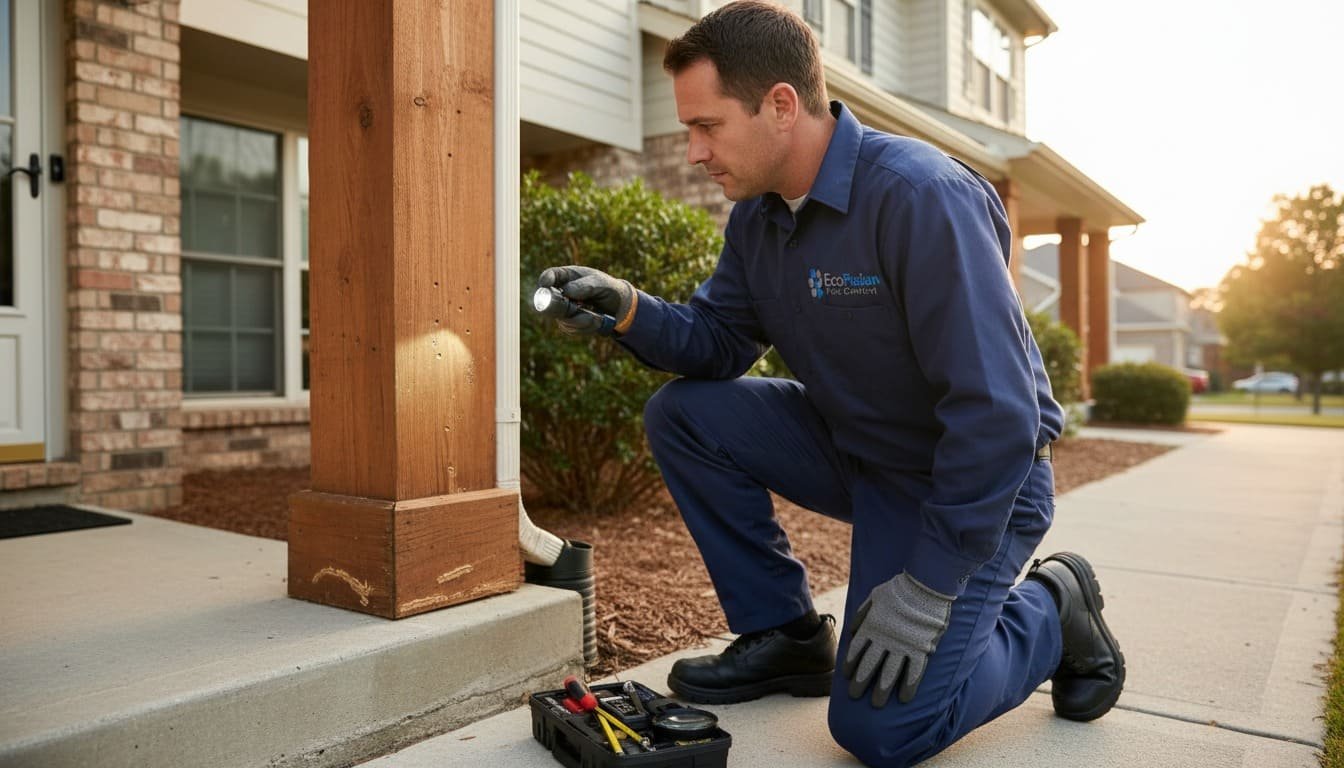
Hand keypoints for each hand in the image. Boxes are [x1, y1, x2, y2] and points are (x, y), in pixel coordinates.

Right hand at [537, 265, 635, 334]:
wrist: (618, 307)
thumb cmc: (608, 288)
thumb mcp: (601, 283)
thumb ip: (585, 285)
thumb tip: (567, 291)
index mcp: (566, 276)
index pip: (549, 276)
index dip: (545, 280)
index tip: (546, 284)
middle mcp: (560, 293)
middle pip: (547, 301)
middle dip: (561, 308)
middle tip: (576, 308)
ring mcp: (562, 309)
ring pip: (561, 318)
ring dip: (580, 320)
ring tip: (596, 316)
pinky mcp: (568, 323)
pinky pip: (571, 328)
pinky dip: (585, 327)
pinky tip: (596, 321)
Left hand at [843, 572, 953, 706]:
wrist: (924, 585)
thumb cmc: (898, 589)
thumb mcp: (873, 597)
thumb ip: (862, 615)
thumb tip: (852, 631)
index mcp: (871, 626)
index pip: (856, 650)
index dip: (850, 664)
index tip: (846, 675)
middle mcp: (884, 639)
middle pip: (869, 666)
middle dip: (860, 682)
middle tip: (854, 696)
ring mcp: (903, 646)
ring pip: (889, 674)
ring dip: (881, 690)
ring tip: (876, 704)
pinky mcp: (921, 649)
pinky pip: (913, 673)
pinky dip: (908, 686)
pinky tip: (903, 698)